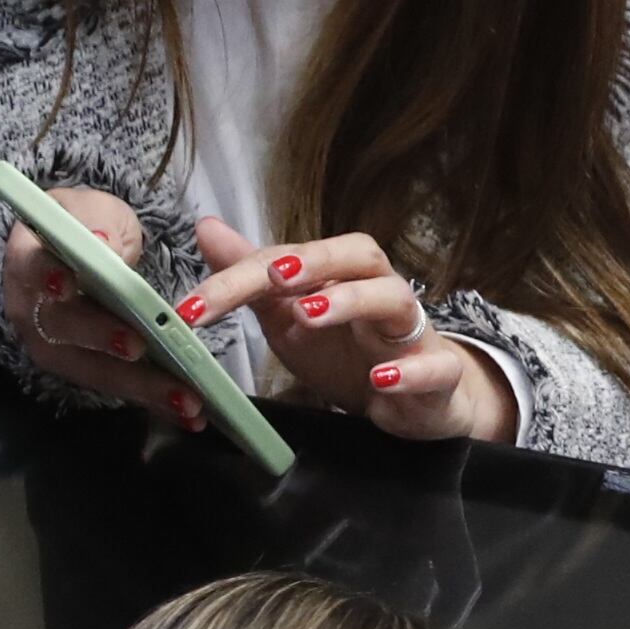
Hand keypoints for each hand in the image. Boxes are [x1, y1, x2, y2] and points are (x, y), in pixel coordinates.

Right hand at [0, 184, 208, 433]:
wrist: (74, 252)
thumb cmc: (85, 226)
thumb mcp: (94, 210)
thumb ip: (99, 223)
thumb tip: (103, 243)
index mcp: (28, 259)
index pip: (33, 267)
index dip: (48, 276)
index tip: (68, 284)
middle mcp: (31, 310)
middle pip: (62, 329)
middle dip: (102, 339)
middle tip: (139, 347)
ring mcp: (53, 346)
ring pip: (90, 369)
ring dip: (138, 385)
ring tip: (184, 398)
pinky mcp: (81, 368)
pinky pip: (114, 385)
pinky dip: (151, 398)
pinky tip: (188, 410)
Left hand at [179, 218, 514, 443]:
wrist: (417, 400)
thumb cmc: (349, 351)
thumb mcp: (289, 316)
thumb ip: (250, 277)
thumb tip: (205, 228)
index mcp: (341, 275)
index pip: (290, 259)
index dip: (238, 277)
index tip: (191, 308)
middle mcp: (378, 290)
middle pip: (358, 254)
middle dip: (315, 260)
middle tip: (272, 277)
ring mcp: (410, 331)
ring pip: (393, 298)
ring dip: (351, 301)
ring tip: (310, 314)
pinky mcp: (437, 373)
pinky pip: (434, 366)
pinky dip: (409, 371)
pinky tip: (380, 380)